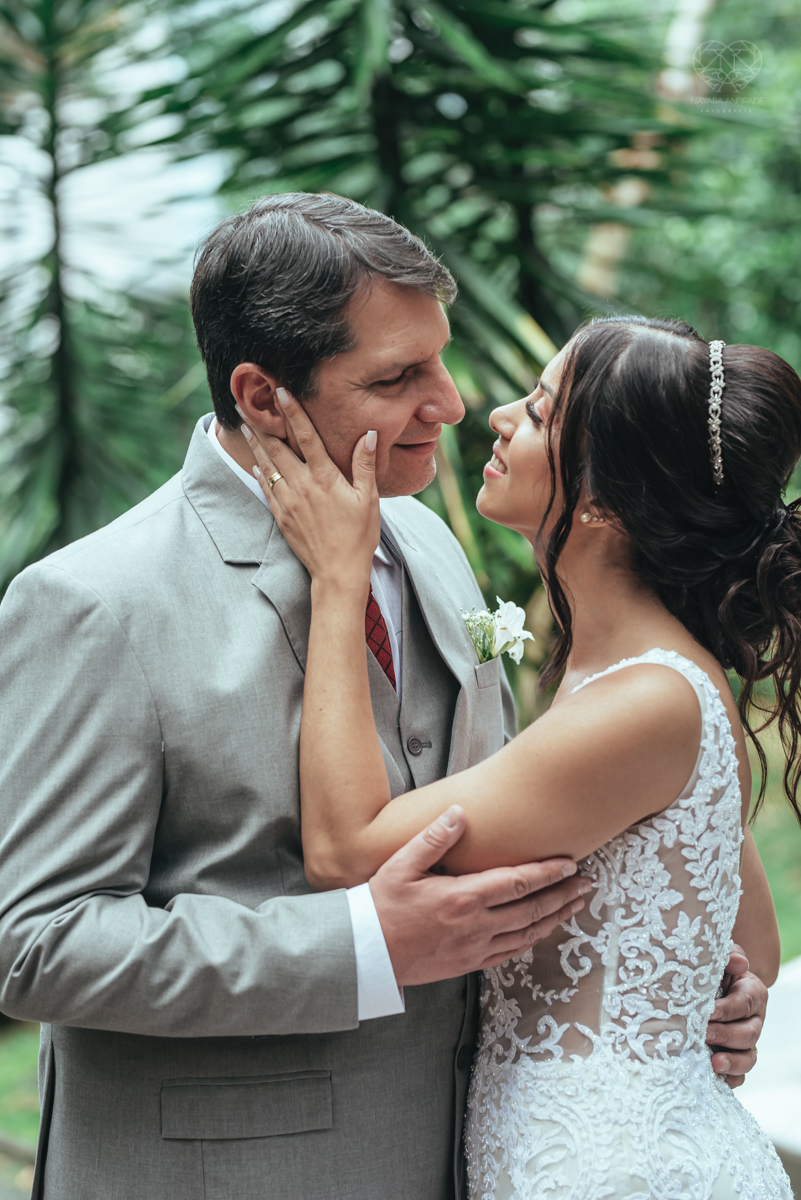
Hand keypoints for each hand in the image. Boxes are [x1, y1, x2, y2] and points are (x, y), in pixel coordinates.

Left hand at [241, 389, 379, 589]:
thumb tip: (369, 434)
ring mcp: (288, 502)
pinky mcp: (281, 517)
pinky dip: (260, 473)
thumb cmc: (358, 536)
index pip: (306, 436)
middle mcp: (302, 486)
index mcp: (324, 477)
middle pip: (277, 447)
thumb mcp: (368, 499)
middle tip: (246, 404)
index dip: (293, 412)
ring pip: (268, 466)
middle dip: (261, 423)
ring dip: (255, 445)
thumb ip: (365, 464)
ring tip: (244, 427)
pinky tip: (255, 464)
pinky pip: (266, 489)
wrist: (337, 572)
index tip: (281, 391)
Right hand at [369, 805, 591, 985]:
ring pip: (526, 935)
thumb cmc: (380, 907)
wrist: (365, 954)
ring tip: (574, 906)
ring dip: (554, 918)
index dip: (547, 873)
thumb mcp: (401, 865)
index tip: (569, 864)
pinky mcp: (467, 964)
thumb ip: (432, 839)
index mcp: (462, 898)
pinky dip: (531, 941)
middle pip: (531, 910)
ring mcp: (473, 949)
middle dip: (562, 895)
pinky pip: (509, 954)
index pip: (517, 883)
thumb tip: (458, 813)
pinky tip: (540, 932)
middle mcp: (475, 926)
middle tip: (586, 884)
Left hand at [706, 947, 766, 1088]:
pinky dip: (729, 1079)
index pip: (745, 1003)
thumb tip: (739, 963)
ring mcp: (745, 1042)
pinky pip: (739, 1076)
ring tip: (713, 1063)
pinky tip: (713, 1078)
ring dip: (732, 1062)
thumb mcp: (719, 956)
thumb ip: (729, 955)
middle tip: (704, 1034)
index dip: (728, 1009)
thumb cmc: (712, 969)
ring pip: (748, 1058)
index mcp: (752, 993)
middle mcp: (753, 1020)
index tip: (708, 1011)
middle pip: (749, 1034)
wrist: (703, 984)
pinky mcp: (735, 1059)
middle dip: (726, 1035)